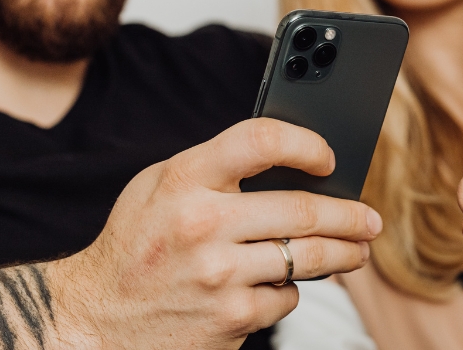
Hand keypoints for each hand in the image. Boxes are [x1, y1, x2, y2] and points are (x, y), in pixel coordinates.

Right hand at [49, 118, 381, 349]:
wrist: (92, 322)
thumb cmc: (134, 245)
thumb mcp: (159, 186)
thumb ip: (215, 166)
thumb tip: (287, 159)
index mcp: (185, 178)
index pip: (262, 140)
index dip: (306, 144)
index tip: (328, 157)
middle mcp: (203, 223)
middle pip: (303, 208)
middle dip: (350, 214)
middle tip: (369, 218)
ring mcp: (219, 275)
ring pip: (308, 256)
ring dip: (344, 253)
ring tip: (357, 250)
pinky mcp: (231, 319)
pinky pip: (286, 297)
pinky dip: (291, 289)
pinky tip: (282, 283)